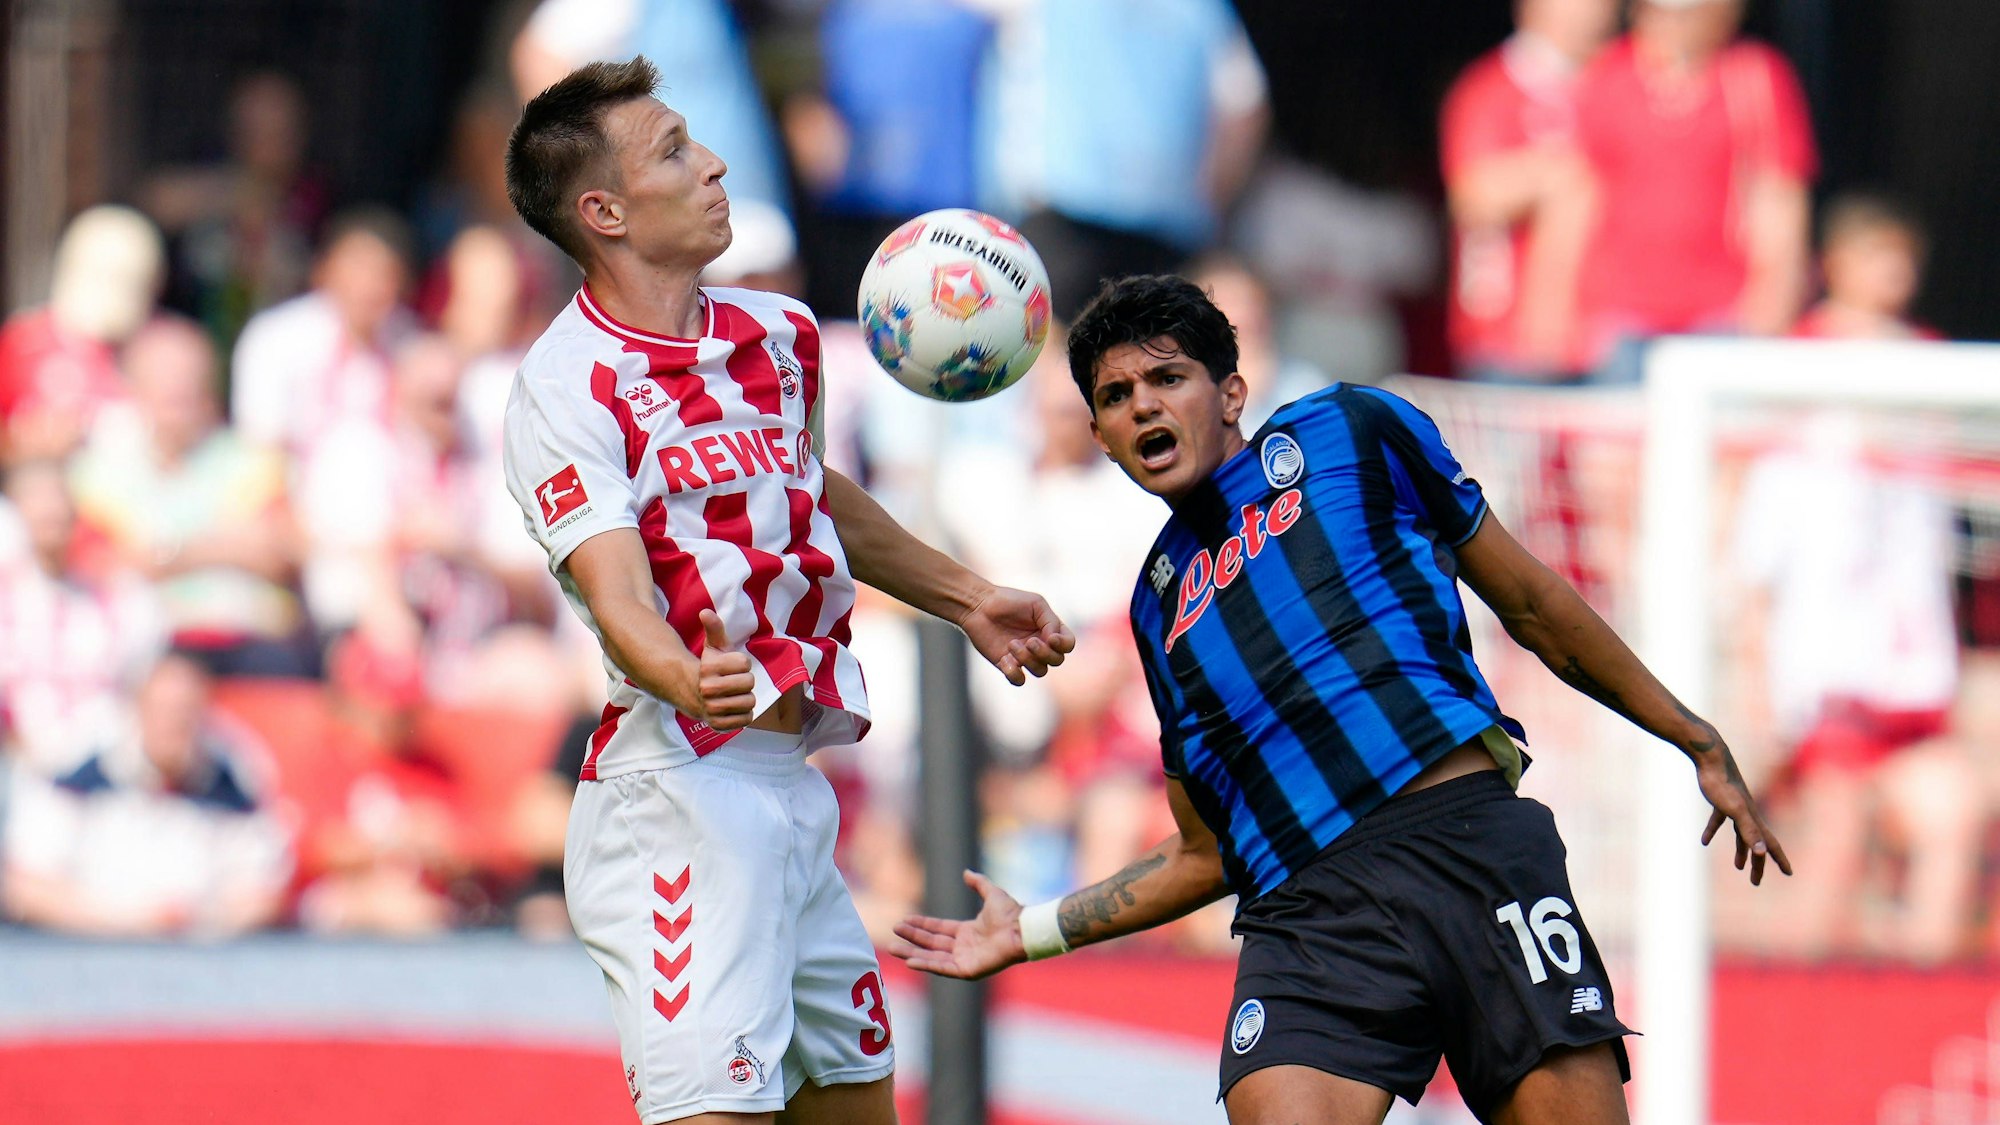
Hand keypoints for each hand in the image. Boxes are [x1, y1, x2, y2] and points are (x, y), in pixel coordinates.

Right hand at [686, 610, 756, 730]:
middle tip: (734, 682)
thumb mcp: (713, 647)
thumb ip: (714, 628)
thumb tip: (705, 611)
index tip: (731, 666)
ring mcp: (712, 709)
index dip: (741, 664)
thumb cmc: (710, 668)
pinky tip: (733, 709)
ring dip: (745, 698)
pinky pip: (746, 719)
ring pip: (750, 702)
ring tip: (734, 695)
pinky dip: (744, 714)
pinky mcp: (718, 725)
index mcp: (708, 668)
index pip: (744, 663)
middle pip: (749, 683)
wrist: (694, 695)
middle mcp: (708, 689)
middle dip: (745, 681)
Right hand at [891, 871, 1026, 980]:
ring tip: (894, 947)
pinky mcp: (967, 971)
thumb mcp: (992, 893)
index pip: (939, 929)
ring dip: (913, 952)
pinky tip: (911, 961)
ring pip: (933, 956)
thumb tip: (966, 872)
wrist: (1022, 928)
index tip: (904, 919)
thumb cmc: (1011, 913)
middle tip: (894, 930)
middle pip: (932, 943)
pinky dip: (927, 965)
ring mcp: (965, 960)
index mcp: (968, 931)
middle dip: (912, 937)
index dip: (921, 924)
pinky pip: (943, 968)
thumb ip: (978, 883)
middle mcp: (964, 947)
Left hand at [957, 586, 1074, 685]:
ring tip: (1012, 644)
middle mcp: (1041, 645)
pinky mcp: (1007, 665)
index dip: (1063, 645)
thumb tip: (1055, 641)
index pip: (1068, 644)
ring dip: (1028, 660)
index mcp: (1050, 629)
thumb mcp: (1036, 604)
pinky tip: (1005, 659)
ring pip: (1040, 671)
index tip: (1051, 638)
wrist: (979, 606)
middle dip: (1044, 653)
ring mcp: (1025, 657)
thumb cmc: (1008, 601)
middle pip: (1057, 660)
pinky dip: (1014, 673)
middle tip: (1029, 641)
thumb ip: (1051, 621)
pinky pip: (1019, 680)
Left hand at [1693, 738, 1791, 885]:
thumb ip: (1749, 832)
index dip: (1779, 860)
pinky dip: (1713, 831)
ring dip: (1741, 851)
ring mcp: (1735, 807)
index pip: (1770, 844)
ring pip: (1740, 835)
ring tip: (1738, 867)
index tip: (1789, 873)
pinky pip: (1719, 821)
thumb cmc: (1722, 784)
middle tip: (1756, 881)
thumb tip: (1761, 853)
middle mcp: (1748, 814)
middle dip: (1757, 864)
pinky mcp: (1720, 800)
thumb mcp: (1736, 811)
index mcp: (1754, 819)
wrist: (1711, 758)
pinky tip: (1704, 841)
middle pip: (1755, 844)